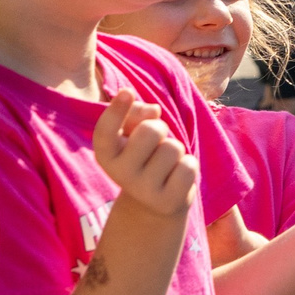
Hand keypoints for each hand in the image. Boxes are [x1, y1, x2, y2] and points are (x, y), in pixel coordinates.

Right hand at [92, 90, 197, 219]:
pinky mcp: (168, 202)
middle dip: (161, 129)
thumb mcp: (133, 134)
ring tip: (166, 164)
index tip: (127, 91)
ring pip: (173, 148)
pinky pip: (189, 166)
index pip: (105, 131)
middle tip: (157, 144)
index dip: (116, 110)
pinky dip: (188, 166)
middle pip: (151, 131)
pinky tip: (177, 177)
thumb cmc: (145, 156)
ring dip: (176, 150)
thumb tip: (152, 110)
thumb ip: (137, 115)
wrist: (154, 202)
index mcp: (106, 154)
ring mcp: (143, 190)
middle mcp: (119, 174)